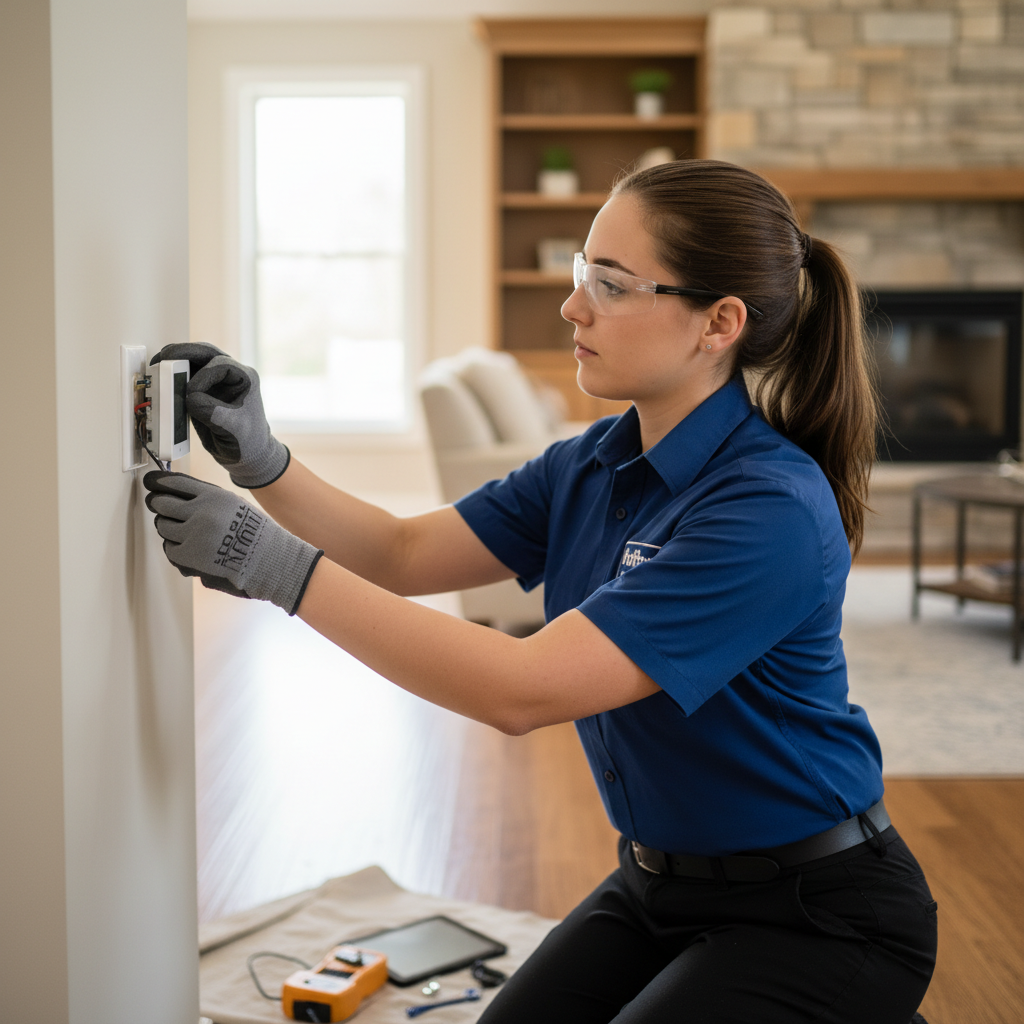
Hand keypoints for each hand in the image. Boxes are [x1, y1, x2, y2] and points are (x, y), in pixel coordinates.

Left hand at [143, 471, 321, 614]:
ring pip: (162, 526)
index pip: (175, 483)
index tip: (152, 483)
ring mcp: (193, 534)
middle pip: (162, 503)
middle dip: (160, 504)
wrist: (265, 559)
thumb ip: (205, 496)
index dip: (159, 482)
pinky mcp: (189, 555)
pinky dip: (175, 547)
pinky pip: (169, 547)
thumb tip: (174, 491)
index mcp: (212, 496)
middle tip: (161, 507)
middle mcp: (200, 512)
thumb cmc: (252, 531)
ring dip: (168, 527)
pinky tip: (188, 545)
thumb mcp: (232, 502)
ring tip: (183, 530)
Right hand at [150, 344, 289, 488]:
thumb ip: (210, 410)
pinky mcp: (205, 391)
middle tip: (163, 356)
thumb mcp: (231, 428)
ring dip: (176, 360)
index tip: (191, 393)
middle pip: (206, 353)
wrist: (247, 455)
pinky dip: (173, 375)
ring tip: (157, 363)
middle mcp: (232, 374)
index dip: (203, 376)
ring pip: (195, 361)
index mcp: (245, 378)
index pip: (221, 364)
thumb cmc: (247, 442)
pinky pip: (188, 376)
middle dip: (183, 352)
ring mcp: (217, 381)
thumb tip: (189, 397)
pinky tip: (160, 378)